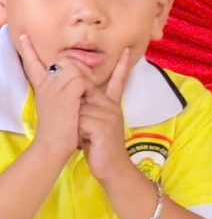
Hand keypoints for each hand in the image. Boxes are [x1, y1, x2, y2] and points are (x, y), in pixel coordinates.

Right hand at [16, 34, 87, 162]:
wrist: (55, 145)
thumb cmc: (62, 128)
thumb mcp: (60, 105)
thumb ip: (65, 90)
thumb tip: (79, 79)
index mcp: (42, 86)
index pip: (32, 63)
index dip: (28, 50)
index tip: (24, 37)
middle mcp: (46, 84)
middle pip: (66, 60)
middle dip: (81, 67)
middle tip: (88, 83)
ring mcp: (54, 87)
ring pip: (76, 67)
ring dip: (87, 78)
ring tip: (86, 95)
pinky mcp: (65, 93)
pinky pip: (82, 79)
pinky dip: (88, 87)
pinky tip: (85, 99)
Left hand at [77, 49, 132, 184]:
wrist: (112, 167)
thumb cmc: (99, 145)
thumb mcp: (95, 122)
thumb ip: (90, 106)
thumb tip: (79, 92)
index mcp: (111, 104)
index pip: (118, 81)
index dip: (122, 66)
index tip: (126, 51)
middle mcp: (112, 106)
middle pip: (85, 89)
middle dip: (77, 102)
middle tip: (83, 122)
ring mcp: (109, 116)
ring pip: (80, 106)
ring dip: (76, 122)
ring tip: (86, 136)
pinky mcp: (103, 127)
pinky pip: (81, 120)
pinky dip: (79, 131)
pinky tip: (87, 141)